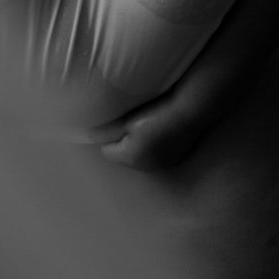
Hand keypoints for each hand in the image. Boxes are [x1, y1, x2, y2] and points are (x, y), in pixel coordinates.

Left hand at [86, 87, 206, 171]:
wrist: (190, 111)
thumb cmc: (157, 112)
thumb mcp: (128, 120)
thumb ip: (107, 130)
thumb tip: (88, 135)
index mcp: (130, 158)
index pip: (107, 151)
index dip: (109, 136)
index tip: (116, 123)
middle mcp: (145, 167)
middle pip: (124, 156)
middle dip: (124, 142)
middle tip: (132, 122)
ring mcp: (162, 165)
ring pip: (141, 156)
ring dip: (140, 144)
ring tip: (148, 124)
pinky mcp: (175, 159)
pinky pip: (156, 154)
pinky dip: (156, 145)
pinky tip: (161, 130)